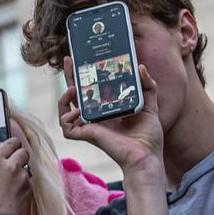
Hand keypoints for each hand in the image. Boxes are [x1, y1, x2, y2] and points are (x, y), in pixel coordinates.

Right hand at [0, 137, 31, 214]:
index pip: (12, 142)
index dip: (12, 142)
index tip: (10, 145)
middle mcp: (11, 166)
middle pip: (24, 151)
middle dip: (19, 154)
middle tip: (13, 159)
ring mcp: (22, 178)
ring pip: (27, 167)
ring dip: (21, 170)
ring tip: (11, 177)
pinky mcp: (28, 190)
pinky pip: (28, 182)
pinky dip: (23, 183)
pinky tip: (13, 189)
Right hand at [58, 56, 164, 179]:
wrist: (147, 155)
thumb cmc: (148, 136)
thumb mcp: (150, 105)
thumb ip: (148, 85)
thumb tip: (141, 66)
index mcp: (107, 108)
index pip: (92, 88)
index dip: (85, 74)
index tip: (83, 59)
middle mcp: (96, 116)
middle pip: (76, 94)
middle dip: (69, 76)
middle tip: (68, 59)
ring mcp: (90, 126)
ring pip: (65, 110)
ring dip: (64, 98)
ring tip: (71, 88)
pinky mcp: (87, 135)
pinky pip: (67, 127)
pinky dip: (66, 118)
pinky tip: (76, 111)